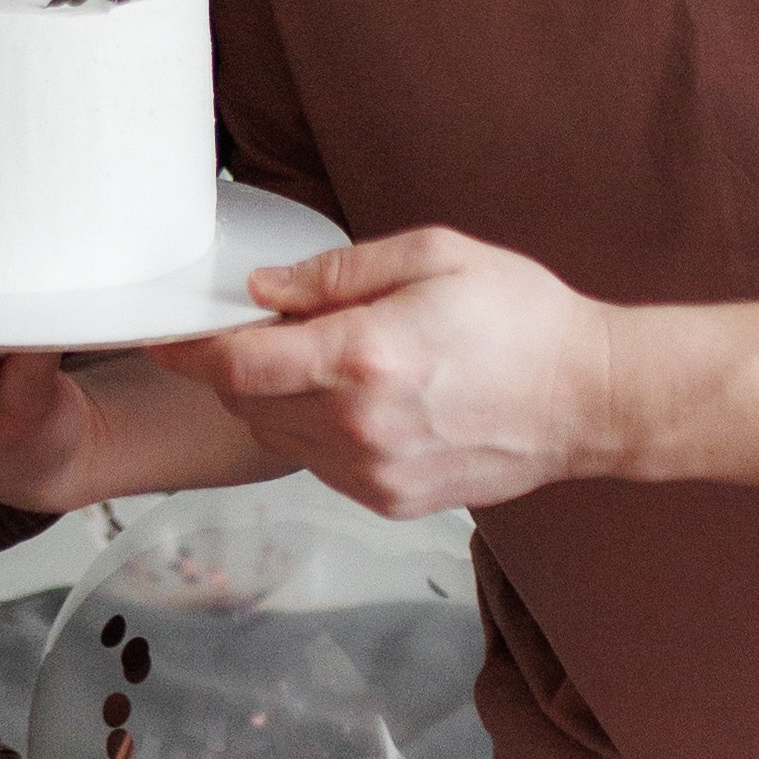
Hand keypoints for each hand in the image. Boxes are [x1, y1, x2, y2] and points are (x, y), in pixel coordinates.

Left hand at [151, 225, 619, 518]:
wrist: (592, 400)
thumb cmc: (521, 318)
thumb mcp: (429, 256)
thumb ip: (333, 275)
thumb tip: (264, 292)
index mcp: (365, 360)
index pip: (238, 365)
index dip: (190, 350)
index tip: (166, 337)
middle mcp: (361, 428)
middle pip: (248, 404)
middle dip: (239, 367)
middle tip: (272, 329)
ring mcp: (376, 476)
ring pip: (279, 439)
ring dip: (278, 400)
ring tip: (330, 361)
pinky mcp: (394, 503)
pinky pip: (319, 465)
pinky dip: (316, 431)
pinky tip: (361, 399)